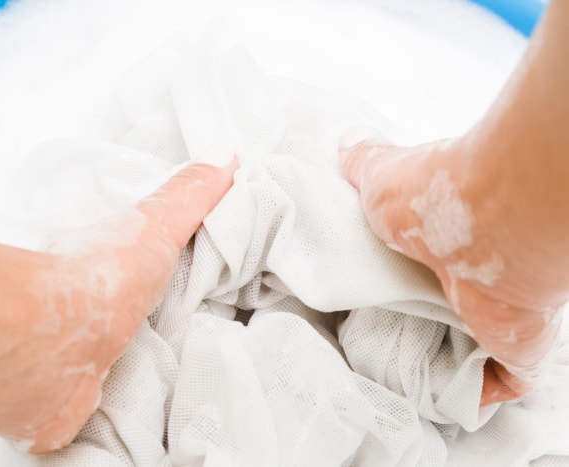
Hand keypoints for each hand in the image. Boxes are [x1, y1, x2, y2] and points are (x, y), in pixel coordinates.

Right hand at [339, 129, 562, 405]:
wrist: (488, 220)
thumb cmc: (432, 198)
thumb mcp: (379, 175)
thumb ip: (362, 161)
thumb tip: (345, 138)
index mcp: (442, 240)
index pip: (419, 267)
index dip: (396, 280)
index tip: (362, 297)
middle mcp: (472, 275)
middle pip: (442, 307)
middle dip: (413, 323)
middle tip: (370, 341)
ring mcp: (496, 311)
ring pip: (471, 344)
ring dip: (441, 358)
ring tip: (392, 374)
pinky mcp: (516, 344)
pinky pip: (504, 380)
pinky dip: (479, 391)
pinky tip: (445, 396)